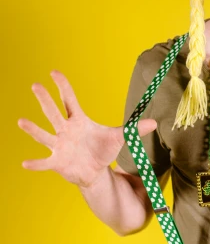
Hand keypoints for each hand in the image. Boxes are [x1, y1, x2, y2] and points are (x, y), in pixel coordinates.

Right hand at [18, 70, 157, 188]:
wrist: (94, 170)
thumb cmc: (102, 149)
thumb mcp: (119, 138)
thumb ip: (134, 129)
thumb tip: (155, 122)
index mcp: (78, 121)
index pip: (69, 100)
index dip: (63, 86)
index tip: (54, 72)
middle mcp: (65, 130)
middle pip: (54, 112)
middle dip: (45, 99)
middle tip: (35, 85)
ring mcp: (59, 146)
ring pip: (44, 135)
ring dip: (33, 129)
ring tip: (21, 121)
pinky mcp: (57, 162)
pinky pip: (44, 162)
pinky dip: (35, 163)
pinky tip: (25, 164)